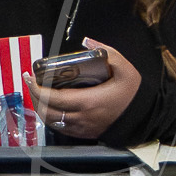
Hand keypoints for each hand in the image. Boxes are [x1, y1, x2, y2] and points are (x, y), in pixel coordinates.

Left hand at [22, 37, 140, 140]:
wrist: (145, 117)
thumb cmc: (133, 93)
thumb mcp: (124, 68)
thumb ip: (106, 52)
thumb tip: (87, 41)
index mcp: (88, 101)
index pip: (53, 98)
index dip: (37, 88)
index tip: (29, 77)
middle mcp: (82, 117)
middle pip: (47, 111)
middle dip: (35, 96)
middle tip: (31, 82)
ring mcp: (82, 128)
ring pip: (51, 121)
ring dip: (41, 107)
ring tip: (38, 92)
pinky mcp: (84, 134)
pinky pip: (61, 128)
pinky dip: (51, 117)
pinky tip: (51, 106)